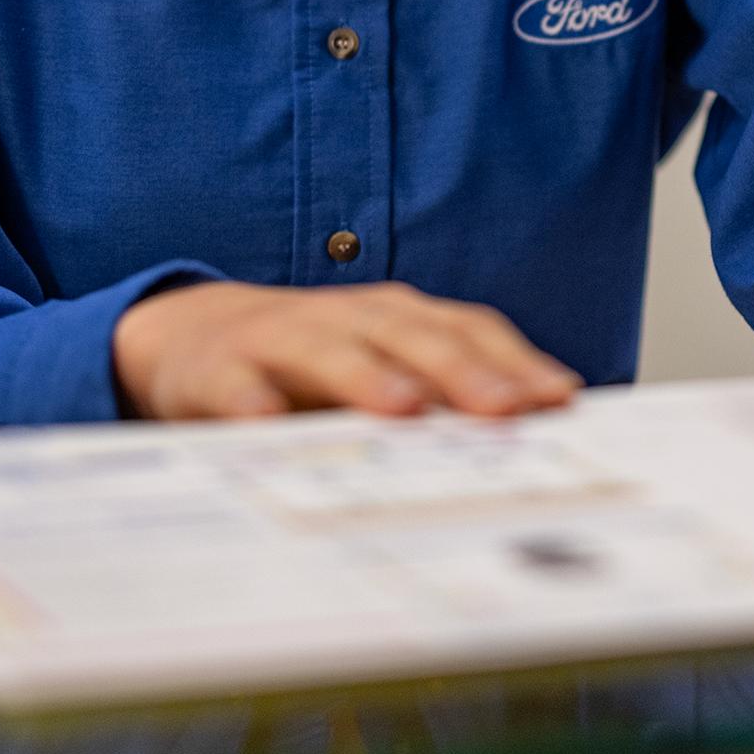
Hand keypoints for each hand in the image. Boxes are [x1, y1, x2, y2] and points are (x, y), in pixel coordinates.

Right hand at [112, 279, 581, 421]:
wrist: (195, 332)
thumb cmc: (314, 360)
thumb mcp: (383, 365)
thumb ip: (445, 395)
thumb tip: (533, 436)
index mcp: (398, 318)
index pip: (468, 330)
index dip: (514, 362)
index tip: (558, 400)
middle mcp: (350, 318)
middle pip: (413, 338)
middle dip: (463, 372)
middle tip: (506, 411)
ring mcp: (283, 337)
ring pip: (331, 352)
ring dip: (369, 378)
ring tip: (406, 410)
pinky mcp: (218, 369)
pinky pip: (236, 388)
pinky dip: (253, 404)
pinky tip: (270, 426)